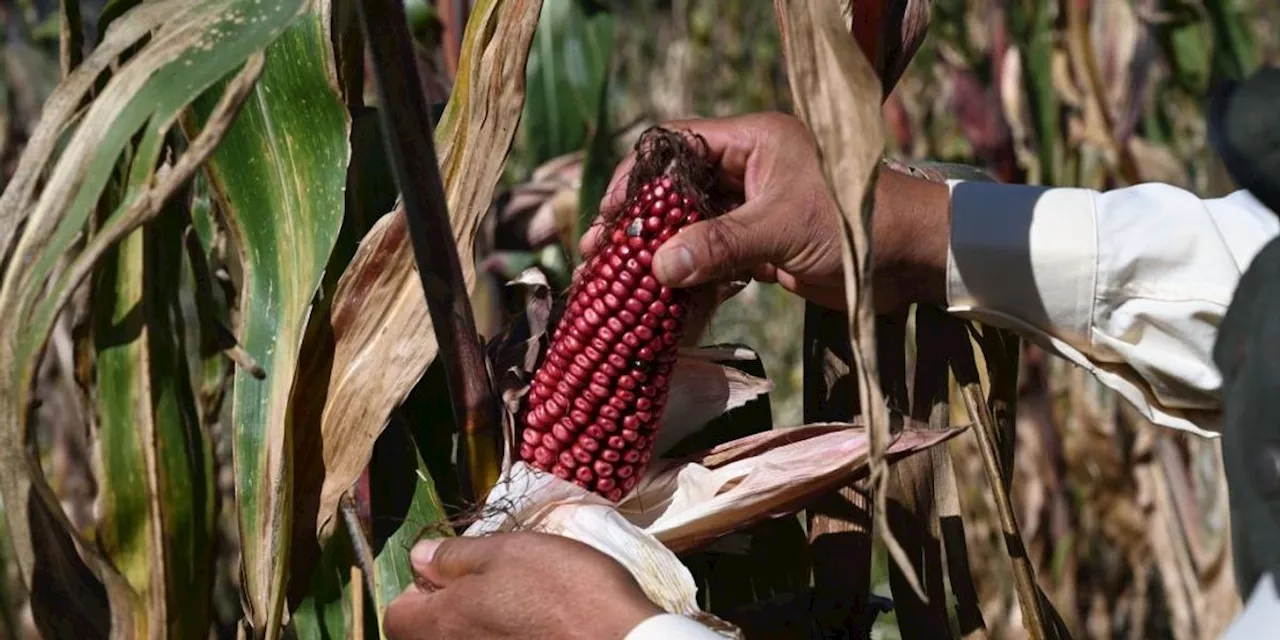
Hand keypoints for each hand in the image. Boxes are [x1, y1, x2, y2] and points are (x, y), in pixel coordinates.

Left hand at [384, 532, 661, 639]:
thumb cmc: (562, 590)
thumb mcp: (508, 552)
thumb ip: (455, 556)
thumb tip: (418, 558)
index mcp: (442, 623)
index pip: (395, 615)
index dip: (417, 589)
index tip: (451, 572)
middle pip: (426, 636)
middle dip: (445, 611)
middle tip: (486, 586)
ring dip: (477, 627)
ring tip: (514, 607)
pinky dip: (502, 637)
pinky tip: (532, 629)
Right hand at [581, 112, 950, 312]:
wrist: (913, 261)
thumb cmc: (857, 223)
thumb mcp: (782, 227)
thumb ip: (720, 244)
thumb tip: (657, 267)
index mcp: (753, 142)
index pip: (677, 144)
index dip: (639, 175)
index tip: (611, 211)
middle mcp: (749, 170)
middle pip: (677, 189)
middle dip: (639, 221)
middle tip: (601, 251)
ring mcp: (754, 210)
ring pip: (692, 228)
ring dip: (660, 252)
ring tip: (619, 279)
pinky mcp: (763, 247)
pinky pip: (714, 258)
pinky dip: (691, 277)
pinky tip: (664, 299)